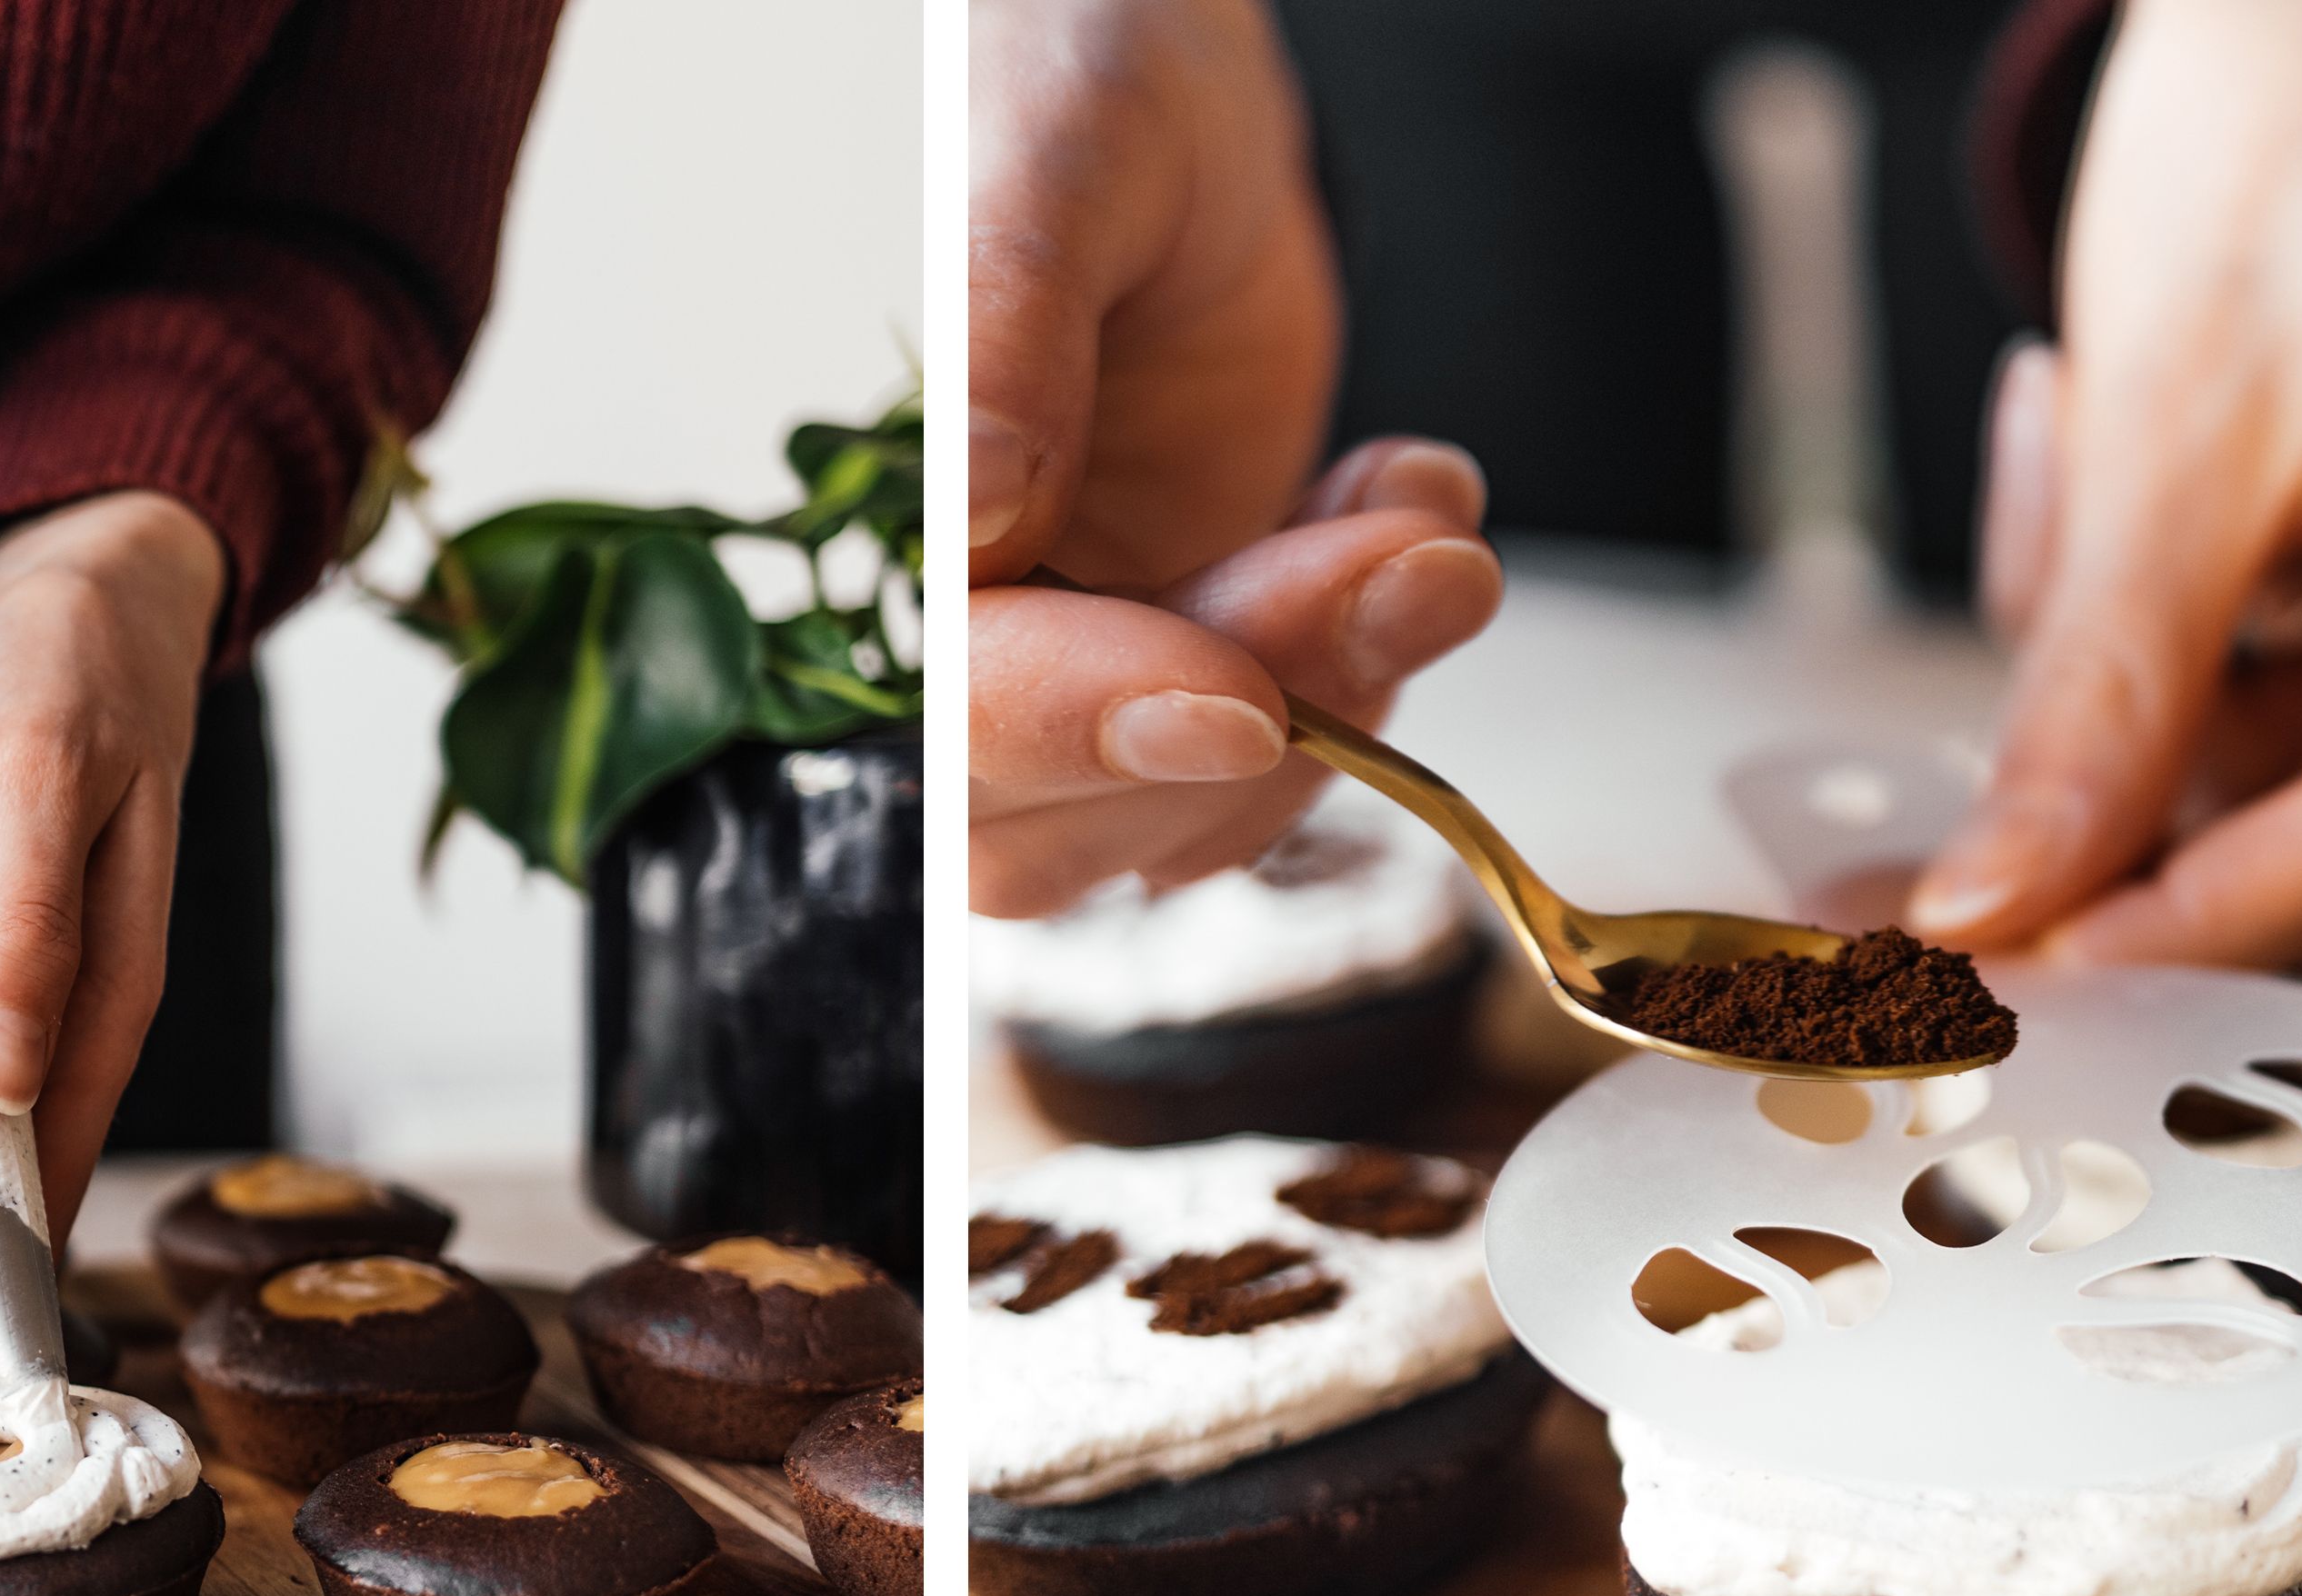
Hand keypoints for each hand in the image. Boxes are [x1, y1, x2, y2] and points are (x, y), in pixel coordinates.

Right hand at [969, 0, 1503, 916]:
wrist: (1175, 83)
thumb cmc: (1068, 73)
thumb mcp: (1049, 158)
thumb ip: (1005, 327)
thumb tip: (973, 513)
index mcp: (879, 523)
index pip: (950, 712)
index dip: (1083, 727)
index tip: (1232, 700)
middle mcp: (964, 626)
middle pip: (1067, 815)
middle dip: (1262, 707)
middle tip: (1405, 564)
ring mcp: (1086, 657)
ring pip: (1196, 804)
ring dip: (1347, 684)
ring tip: (1422, 517)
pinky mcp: (1195, 646)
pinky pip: (1292, 739)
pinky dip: (1378, 649)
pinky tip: (1401, 501)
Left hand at [1915, 0, 2301, 968]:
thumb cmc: (2287, 156)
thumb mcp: (2167, 442)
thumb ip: (2096, 701)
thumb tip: (1997, 907)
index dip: (2186, 920)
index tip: (2009, 970)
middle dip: (2133, 810)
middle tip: (1934, 842)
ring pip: (2289, 786)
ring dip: (2135, 690)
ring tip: (2084, 458)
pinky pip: (2281, 721)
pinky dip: (2164, 654)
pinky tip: (2123, 486)